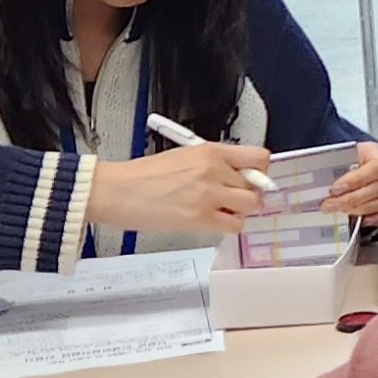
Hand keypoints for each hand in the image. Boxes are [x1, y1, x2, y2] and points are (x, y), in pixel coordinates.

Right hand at [87, 144, 271, 237]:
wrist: (116, 190)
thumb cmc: (143, 175)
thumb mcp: (184, 156)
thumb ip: (215, 163)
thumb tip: (240, 175)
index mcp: (210, 151)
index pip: (259, 157)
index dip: (261, 171)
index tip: (254, 179)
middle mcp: (214, 170)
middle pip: (257, 185)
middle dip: (248, 194)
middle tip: (232, 199)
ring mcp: (209, 194)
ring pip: (250, 206)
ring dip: (240, 211)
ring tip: (221, 210)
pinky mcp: (200, 217)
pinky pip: (235, 225)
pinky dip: (229, 226)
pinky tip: (213, 221)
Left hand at [325, 141, 377, 225]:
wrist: (363, 163)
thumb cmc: (352, 160)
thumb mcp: (342, 156)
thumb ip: (333, 167)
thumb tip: (314, 178)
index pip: (376, 167)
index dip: (356, 180)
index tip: (335, 190)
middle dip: (352, 200)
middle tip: (330, 206)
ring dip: (364, 209)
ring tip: (344, 211)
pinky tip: (364, 220)